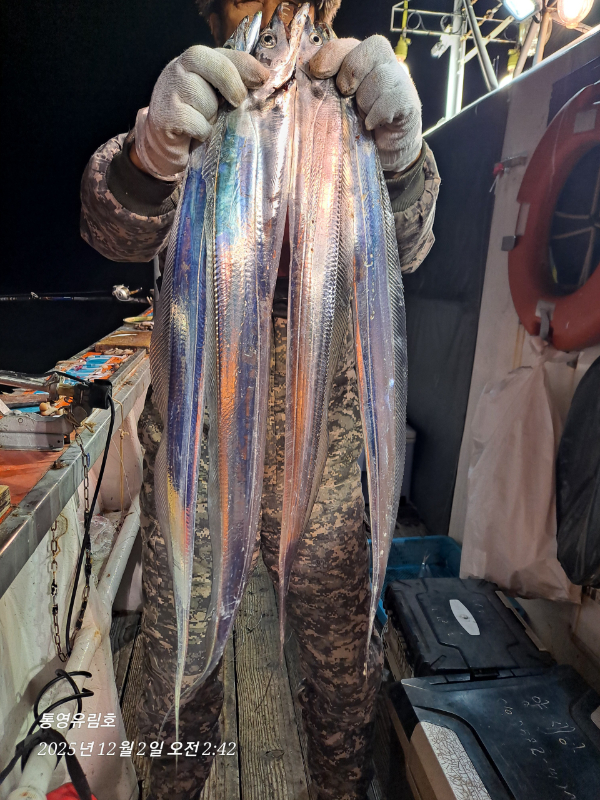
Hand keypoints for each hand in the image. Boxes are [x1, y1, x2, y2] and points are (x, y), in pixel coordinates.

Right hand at [134, 46, 268, 179]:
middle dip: (232, 84)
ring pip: (206, 99)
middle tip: (236, 102)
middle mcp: (179, 67)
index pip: (225, 55)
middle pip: (215, 66)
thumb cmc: (194, 118)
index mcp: (196, 61)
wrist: (162, 143)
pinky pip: (195, 122)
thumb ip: (234, 82)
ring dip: (211, 116)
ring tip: (204, 121)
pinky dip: (201, 132)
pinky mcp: (165, 114)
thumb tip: (264, 79)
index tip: (263, 79)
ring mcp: (169, 89)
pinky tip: (195, 134)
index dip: (247, 66)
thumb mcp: (215, 96)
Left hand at [310, 35, 421, 172]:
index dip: (331, 55)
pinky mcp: (409, 102)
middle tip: (346, 95)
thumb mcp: (337, 104)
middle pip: (368, 52)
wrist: (386, 151)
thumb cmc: (357, 127)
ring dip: (366, 101)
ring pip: (380, 77)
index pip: (348, 44)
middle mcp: (383, 64)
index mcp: (361, 60)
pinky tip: (373, 125)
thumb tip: (309, 80)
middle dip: (351, 75)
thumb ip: (326, 89)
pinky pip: (392, 99)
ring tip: (363, 116)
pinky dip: (378, 114)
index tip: (318, 73)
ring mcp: (400, 81)